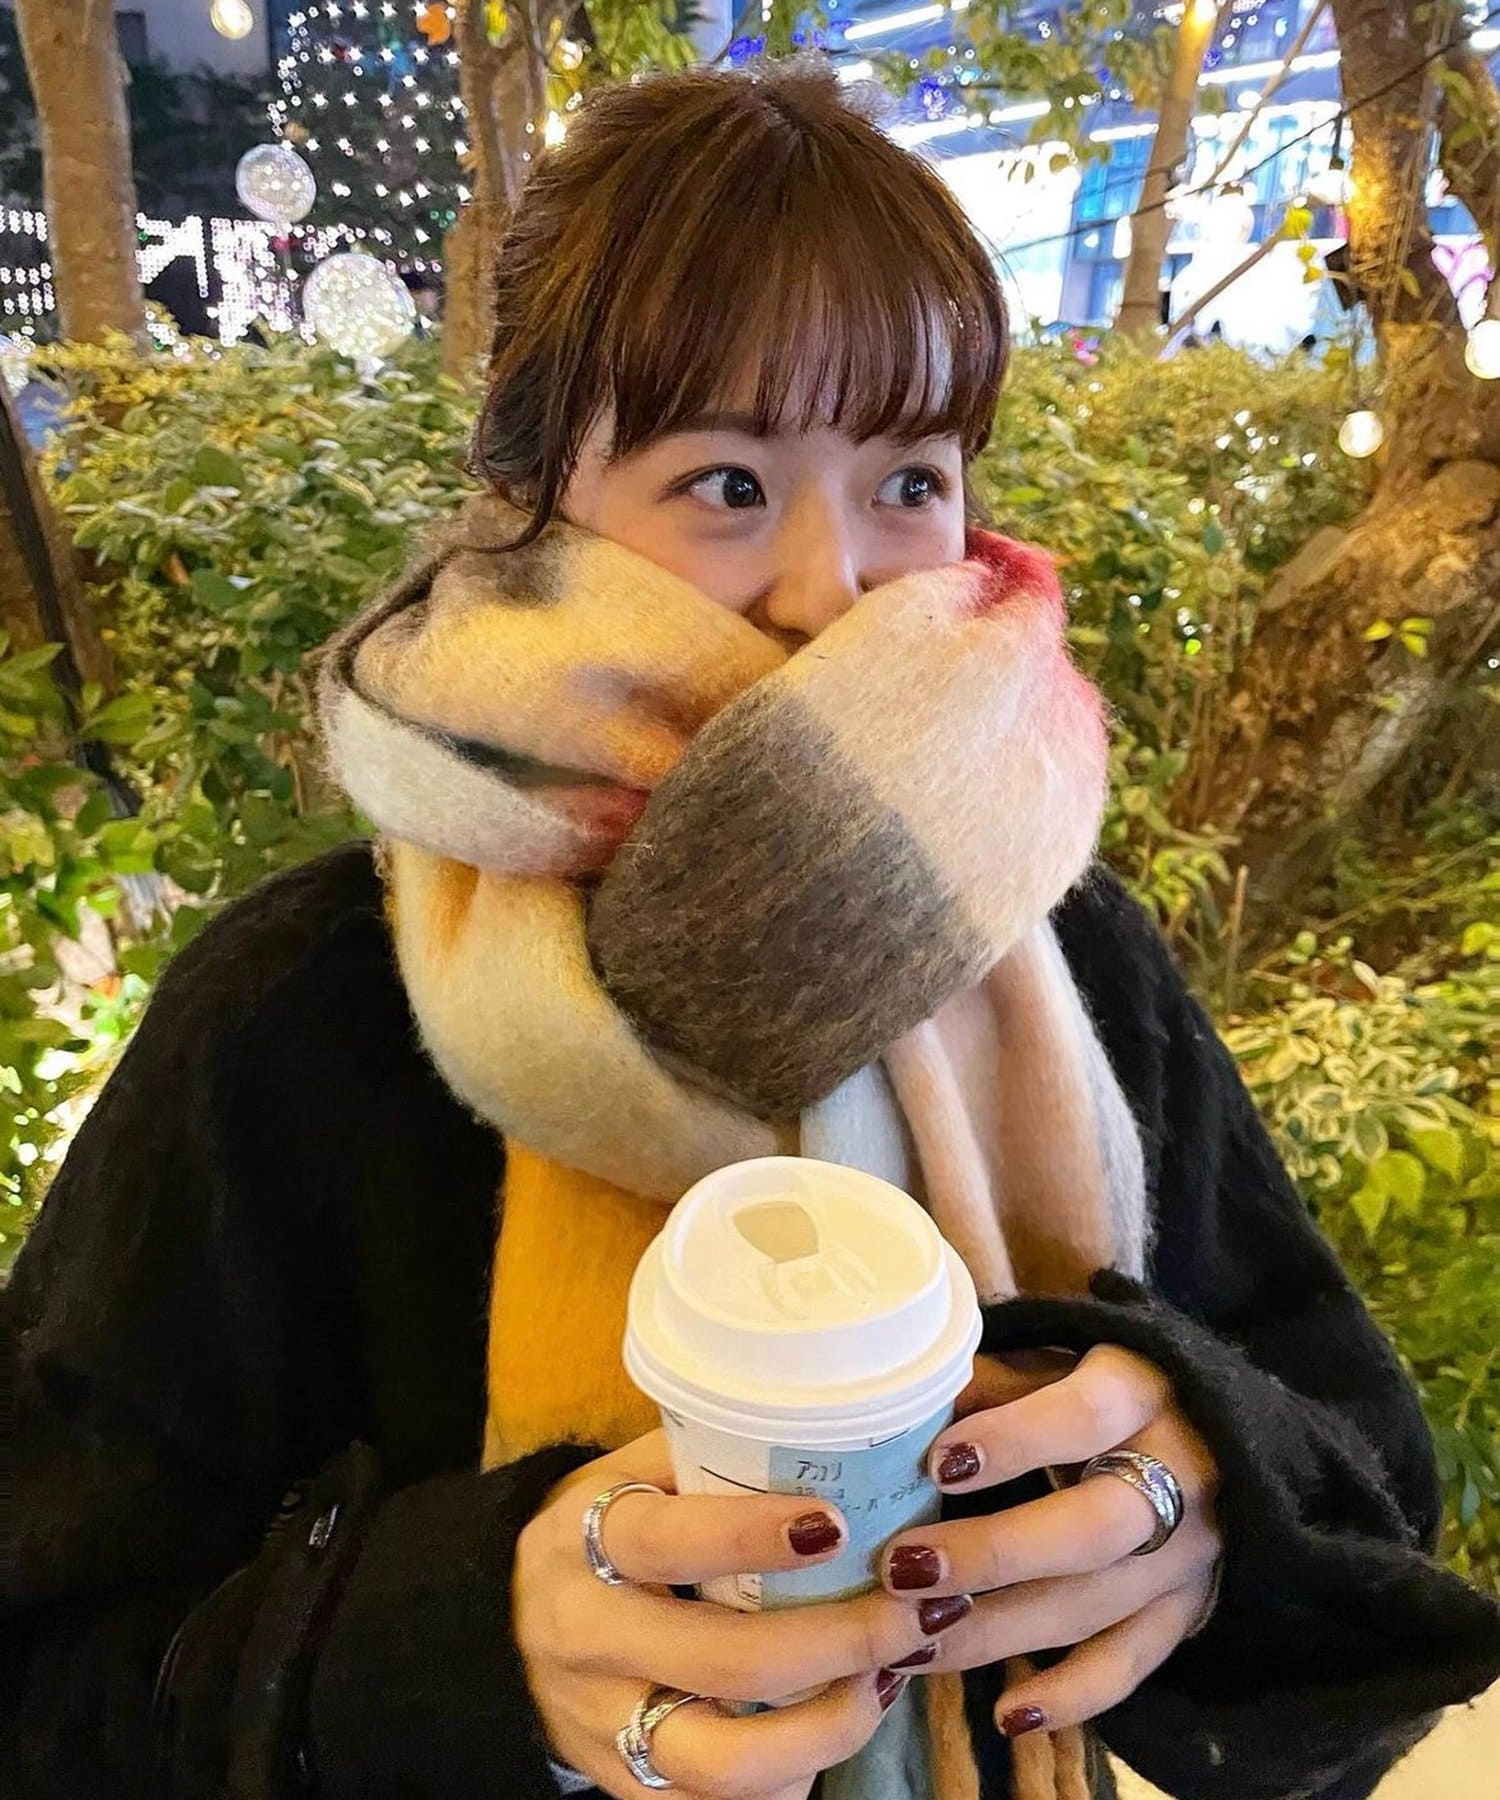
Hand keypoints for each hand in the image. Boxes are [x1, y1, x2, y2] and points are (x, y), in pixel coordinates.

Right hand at [513, 1431, 977, 1799]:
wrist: (494, 1624)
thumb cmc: (596, 1530)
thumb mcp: (625, 1475)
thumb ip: (702, 1452)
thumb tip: (824, 1414)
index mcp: (584, 1542)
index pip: (669, 1540)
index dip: (754, 1535)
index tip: (837, 1522)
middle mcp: (588, 1639)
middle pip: (725, 1660)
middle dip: (840, 1640)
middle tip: (912, 1611)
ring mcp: (605, 1723)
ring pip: (728, 1761)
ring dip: (830, 1727)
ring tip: (888, 1679)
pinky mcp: (625, 1782)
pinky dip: (792, 1776)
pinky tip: (840, 1724)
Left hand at [875, 1347, 1221, 1739]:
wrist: (1222, 1426)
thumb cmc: (1108, 1381)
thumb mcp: (1062, 1353)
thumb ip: (995, 1377)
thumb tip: (905, 1392)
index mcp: (1141, 1392)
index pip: (1082, 1416)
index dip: (1012, 1441)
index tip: (936, 1463)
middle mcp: (1178, 1476)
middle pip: (1090, 1528)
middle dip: (993, 1554)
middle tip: (903, 1569)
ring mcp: (1188, 1554)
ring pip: (1095, 1606)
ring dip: (999, 1633)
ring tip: (909, 1644)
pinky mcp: (1189, 1609)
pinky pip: (1132, 1662)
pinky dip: (1073, 1695)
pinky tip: (1007, 1714)